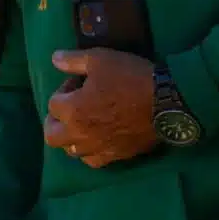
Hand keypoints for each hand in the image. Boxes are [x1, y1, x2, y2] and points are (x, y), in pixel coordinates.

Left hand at [43, 49, 157, 167]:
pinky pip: (93, 160)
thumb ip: (73, 60)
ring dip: (71, 137)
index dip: (65, 88)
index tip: (80, 81)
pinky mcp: (115, 156)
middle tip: (70, 107)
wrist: (167, 102)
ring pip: (71, 150)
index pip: (53, 103)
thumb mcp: (100, 59)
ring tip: (84, 122)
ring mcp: (97, 148)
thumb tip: (54, 58)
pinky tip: (98, 138)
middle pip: (52, 135)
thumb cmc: (131, 77)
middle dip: (56, 120)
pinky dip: (90, 151)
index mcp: (72, 110)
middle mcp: (79, 135)